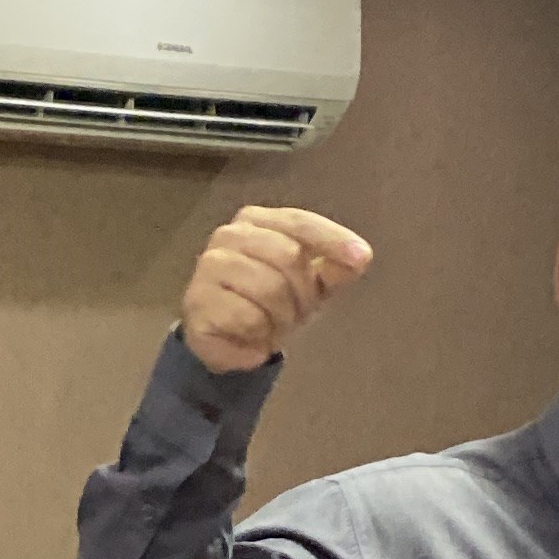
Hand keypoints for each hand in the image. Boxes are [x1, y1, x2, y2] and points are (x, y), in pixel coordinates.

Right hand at [179, 208, 372, 374]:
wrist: (226, 338)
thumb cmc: (271, 302)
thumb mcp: (311, 284)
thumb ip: (335, 269)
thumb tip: (360, 257)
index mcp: (257, 221)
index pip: (299, 222)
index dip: (332, 239)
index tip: (362, 257)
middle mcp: (228, 236)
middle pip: (289, 257)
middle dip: (303, 294)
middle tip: (298, 315)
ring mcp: (208, 267)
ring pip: (268, 290)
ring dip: (281, 318)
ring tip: (272, 325)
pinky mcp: (197, 303)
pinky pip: (246, 319)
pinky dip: (259, 336)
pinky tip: (251, 337)